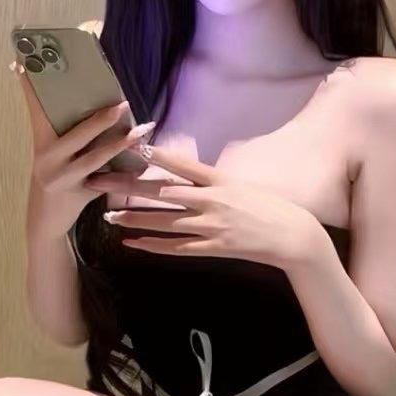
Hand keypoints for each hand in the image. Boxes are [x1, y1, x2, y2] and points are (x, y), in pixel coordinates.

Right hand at [12, 62, 154, 237]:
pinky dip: (127, 172)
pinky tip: (144, 163)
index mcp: (40, 142)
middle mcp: (48, 159)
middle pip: (76, 134)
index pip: (36, 110)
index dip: (30, 87)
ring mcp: (62, 178)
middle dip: (101, 120)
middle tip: (122, 104)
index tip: (23, 62)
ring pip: (96, 158)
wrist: (45, 222)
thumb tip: (101, 105)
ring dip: (122, 143)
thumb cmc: (55, 179)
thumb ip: (67, 134)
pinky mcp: (78, 195)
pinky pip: (107, 181)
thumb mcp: (53, 155)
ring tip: (142, 130)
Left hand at [92, 144, 324, 270]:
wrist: (293, 236)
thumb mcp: (241, 185)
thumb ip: (212, 181)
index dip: (157, 156)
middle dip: (129, 188)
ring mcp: (212, 226)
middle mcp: (213, 201)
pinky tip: (133, 245)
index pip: (183, 165)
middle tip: (102, 182)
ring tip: (109, 217)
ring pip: (164, 222)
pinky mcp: (214, 248)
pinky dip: (153, 246)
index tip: (132, 147)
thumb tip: (185, 175)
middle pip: (163, 193)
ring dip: (134, 220)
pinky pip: (177, 248)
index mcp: (220, 181)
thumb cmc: (269, 207)